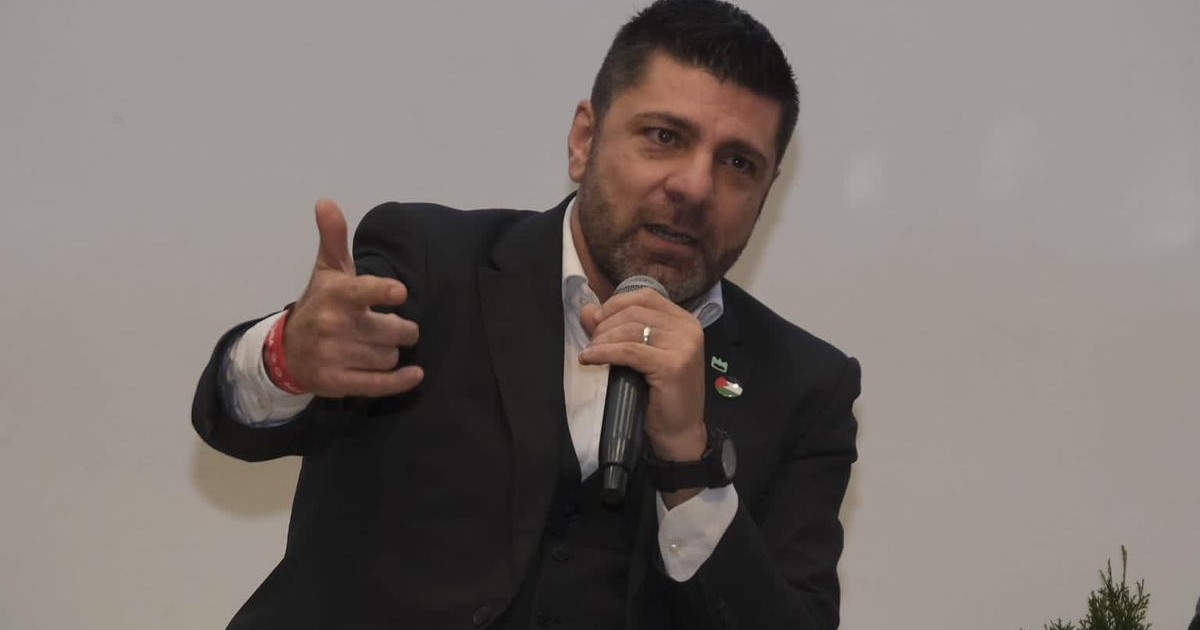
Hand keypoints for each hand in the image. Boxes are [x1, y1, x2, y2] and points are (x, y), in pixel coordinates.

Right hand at [282, 199, 423, 397]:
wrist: (287, 351)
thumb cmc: (319, 304)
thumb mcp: (327, 271)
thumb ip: (333, 238)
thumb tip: (326, 202)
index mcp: (335, 295)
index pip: (362, 291)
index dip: (382, 291)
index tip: (400, 293)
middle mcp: (334, 326)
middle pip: (392, 331)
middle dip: (401, 329)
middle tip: (395, 327)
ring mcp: (335, 356)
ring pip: (388, 356)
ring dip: (391, 352)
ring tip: (379, 345)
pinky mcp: (338, 382)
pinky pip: (379, 384)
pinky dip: (401, 381)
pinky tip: (414, 374)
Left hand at [578, 288, 707, 464]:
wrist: (679, 433)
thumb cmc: (660, 395)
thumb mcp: (640, 355)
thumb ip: (618, 329)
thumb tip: (588, 310)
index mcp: (685, 321)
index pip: (644, 296)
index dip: (614, 304)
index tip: (596, 322)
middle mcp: (688, 328)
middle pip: (634, 311)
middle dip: (605, 325)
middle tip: (591, 343)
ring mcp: (683, 345)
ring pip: (630, 330)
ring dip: (602, 339)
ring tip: (590, 353)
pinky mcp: (672, 365)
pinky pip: (629, 351)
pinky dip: (604, 352)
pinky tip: (589, 358)